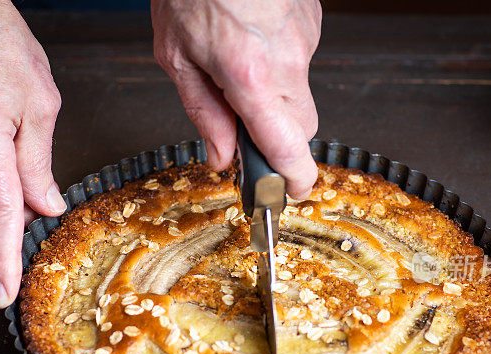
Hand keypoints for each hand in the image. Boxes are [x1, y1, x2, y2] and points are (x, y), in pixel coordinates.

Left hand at [152, 0, 321, 199]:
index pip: (288, 147)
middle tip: (245, 127)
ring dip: (275, 99)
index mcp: (250, 76)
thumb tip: (221, 156)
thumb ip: (203, 113)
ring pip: (301, 94)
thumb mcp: (177, 57)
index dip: (293, 180)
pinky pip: (300, 61)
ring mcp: (305, 39)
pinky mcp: (312, 22)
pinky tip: (252, 41)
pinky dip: (279, 65)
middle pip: (302, 129)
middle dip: (278, 138)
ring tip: (239, 67)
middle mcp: (287, 61)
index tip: (289, 194)